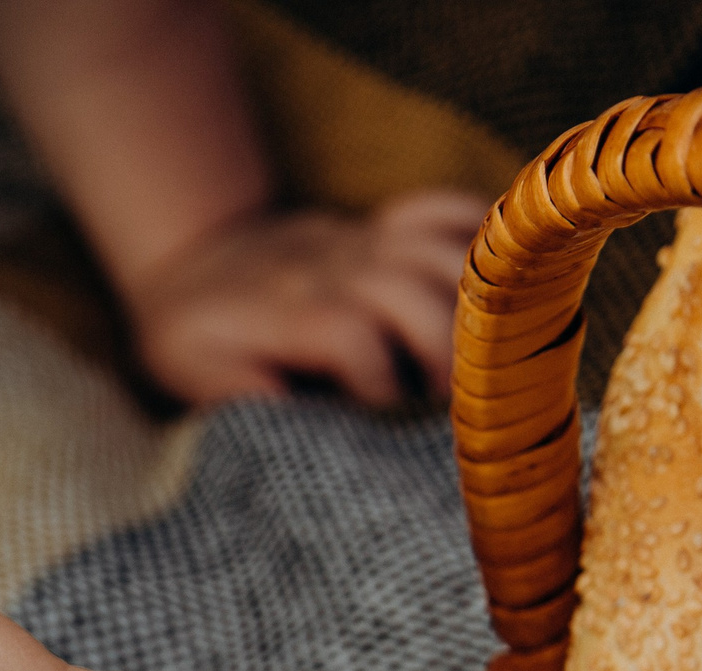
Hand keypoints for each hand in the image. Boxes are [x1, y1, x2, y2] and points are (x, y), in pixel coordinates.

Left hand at [126, 189, 488, 407]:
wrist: (191, 263)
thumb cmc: (196, 338)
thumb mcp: (195, 376)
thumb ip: (242, 400)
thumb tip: (299, 432)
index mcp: (287, 312)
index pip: (352, 338)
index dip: (379, 386)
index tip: (385, 422)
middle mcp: (332, 270)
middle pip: (410, 291)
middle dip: (444, 349)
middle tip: (462, 402)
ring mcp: (360, 242)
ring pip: (436, 250)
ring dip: (475, 298)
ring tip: (495, 353)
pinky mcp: (378, 228)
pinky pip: (440, 208)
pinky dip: (481, 229)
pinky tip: (511, 272)